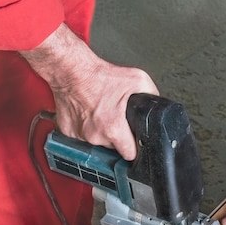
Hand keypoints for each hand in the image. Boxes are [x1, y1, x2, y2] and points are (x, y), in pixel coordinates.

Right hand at [20, 23, 158, 159]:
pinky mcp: (67, 132)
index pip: (129, 155)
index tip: (135, 145)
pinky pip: (82, 137)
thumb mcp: (137, 80)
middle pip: (113, 148)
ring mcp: (79, 135)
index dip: (134, 150)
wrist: (71, 70)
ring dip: (102, 133)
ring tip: (102, 115)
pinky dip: (86, 128)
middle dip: (118, 137)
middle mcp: (95, 135)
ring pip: (98, 142)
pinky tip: (89, 115)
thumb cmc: (99, 75)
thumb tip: (157, 105)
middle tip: (117, 120)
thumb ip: (151, 95)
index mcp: (113, 128)